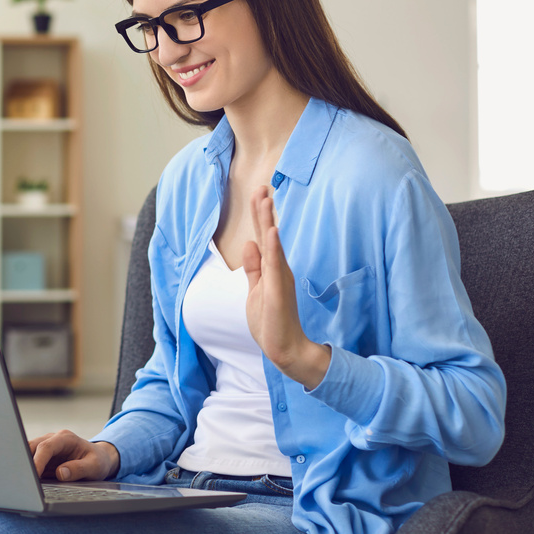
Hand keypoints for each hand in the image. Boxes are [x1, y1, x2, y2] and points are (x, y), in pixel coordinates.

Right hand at [27, 430, 119, 480]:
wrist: (100, 458)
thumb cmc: (98, 461)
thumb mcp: (95, 466)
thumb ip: (79, 469)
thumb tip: (60, 473)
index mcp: (66, 438)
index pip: (46, 447)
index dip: (38, 461)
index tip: (33, 475)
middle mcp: (54, 439)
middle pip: (32, 447)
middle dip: (25, 462)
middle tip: (24, 480)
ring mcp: (47, 447)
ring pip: (28, 453)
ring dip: (25, 466)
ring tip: (25, 482)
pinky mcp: (44, 457)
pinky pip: (31, 461)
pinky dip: (28, 470)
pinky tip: (29, 482)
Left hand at [242, 184, 330, 388]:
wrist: (284, 348)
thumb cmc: (271, 321)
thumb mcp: (255, 289)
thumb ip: (253, 268)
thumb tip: (249, 244)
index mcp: (271, 268)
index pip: (263, 236)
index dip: (259, 216)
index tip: (258, 193)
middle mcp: (277, 268)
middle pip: (268, 234)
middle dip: (263, 210)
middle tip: (262, 186)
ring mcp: (279, 277)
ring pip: (272, 244)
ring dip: (268, 221)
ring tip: (265, 198)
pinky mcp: (279, 289)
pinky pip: (275, 265)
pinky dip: (274, 247)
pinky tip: (272, 231)